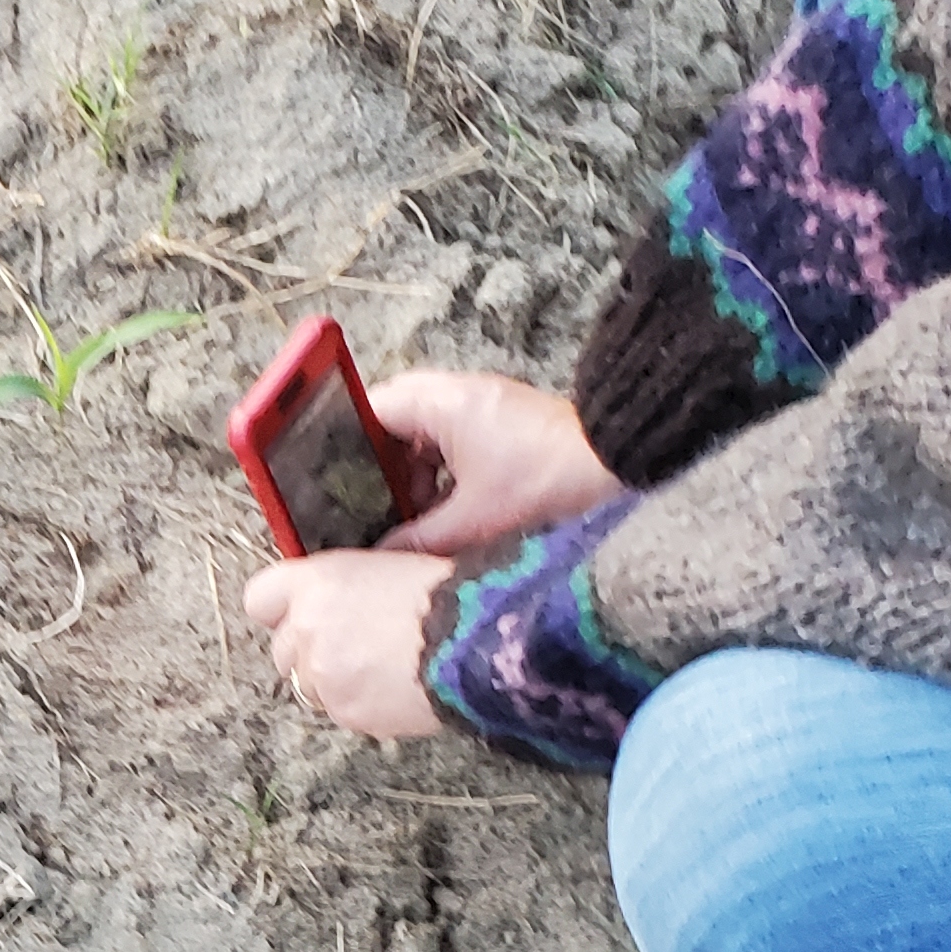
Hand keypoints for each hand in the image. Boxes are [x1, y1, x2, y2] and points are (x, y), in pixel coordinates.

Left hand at [241, 551, 449, 738]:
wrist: (479, 639)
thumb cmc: (448, 592)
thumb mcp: (391, 564)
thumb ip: (347, 584)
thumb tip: (339, 598)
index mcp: (317, 582)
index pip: (260, 598)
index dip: (280, 609)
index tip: (296, 615)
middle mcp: (308, 628)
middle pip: (281, 650)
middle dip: (309, 651)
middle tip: (352, 647)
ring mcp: (323, 675)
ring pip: (308, 687)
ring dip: (333, 682)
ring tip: (380, 670)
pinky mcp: (345, 711)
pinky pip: (339, 712)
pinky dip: (360, 706)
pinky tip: (396, 690)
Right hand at [367, 371, 618, 553]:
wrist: (618, 465)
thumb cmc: (546, 481)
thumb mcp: (474, 519)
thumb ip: (419, 539)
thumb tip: (380, 557)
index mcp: (440, 402)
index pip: (366, 411)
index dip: (343, 448)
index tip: (333, 484)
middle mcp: (456, 394)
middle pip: (391, 425)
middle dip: (380, 469)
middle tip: (369, 507)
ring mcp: (480, 407)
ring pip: (423, 438)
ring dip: (412, 476)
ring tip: (409, 518)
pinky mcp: (500, 425)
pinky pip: (451, 445)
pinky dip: (441, 475)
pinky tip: (442, 513)